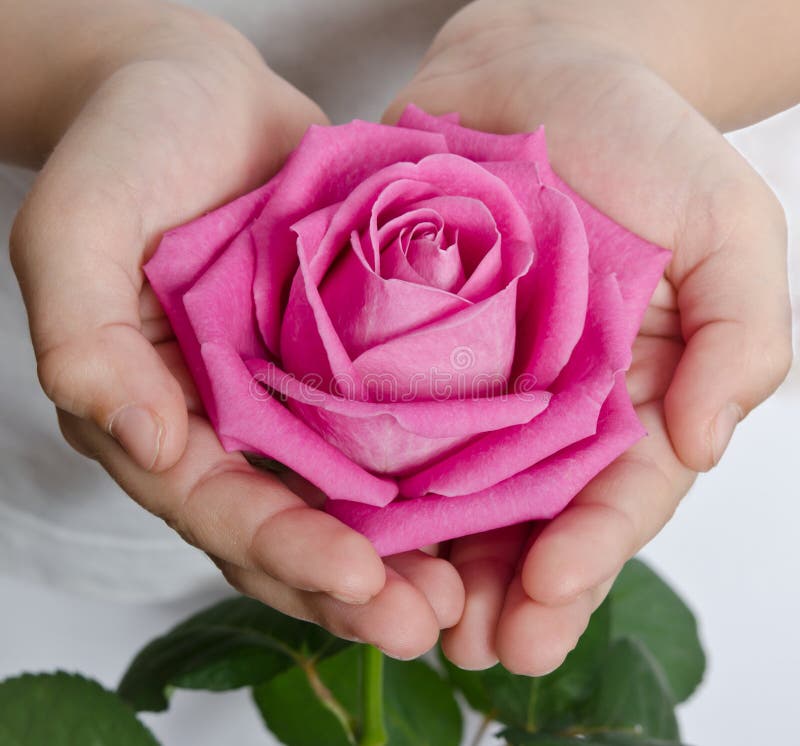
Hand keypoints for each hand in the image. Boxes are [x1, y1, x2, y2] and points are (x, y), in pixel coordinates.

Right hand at [9, 3, 463, 657]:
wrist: (201, 92)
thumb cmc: (128, 145)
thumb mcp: (77, 226)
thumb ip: (83, 332)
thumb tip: (138, 436)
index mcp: (155, 415)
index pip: (218, 508)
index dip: (284, 551)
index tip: (359, 581)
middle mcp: (227, 424)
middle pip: (289, 526)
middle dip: (355, 585)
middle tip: (426, 625)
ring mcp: (290, 397)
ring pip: (347, 497)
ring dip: (404, 552)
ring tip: (462, 596)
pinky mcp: (346, 361)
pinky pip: (388, 428)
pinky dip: (430, 472)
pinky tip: (484, 502)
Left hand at [384, 0, 791, 671]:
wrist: (536, 72)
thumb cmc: (641, 140)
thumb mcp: (728, 226)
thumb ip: (738, 335)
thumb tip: (707, 440)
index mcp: (628, 394)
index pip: (614, 494)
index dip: (588, 552)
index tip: (547, 596)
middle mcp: (546, 403)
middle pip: (528, 516)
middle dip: (506, 590)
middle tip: (476, 651)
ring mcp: (471, 380)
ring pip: (451, 489)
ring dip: (431, 560)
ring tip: (407, 619)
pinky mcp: (403, 346)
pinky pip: (382, 419)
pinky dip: (365, 474)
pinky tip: (345, 523)